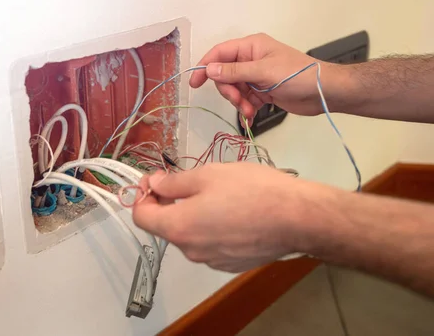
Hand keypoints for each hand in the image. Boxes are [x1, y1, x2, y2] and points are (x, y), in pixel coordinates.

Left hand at [132, 163, 322, 271]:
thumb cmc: (252, 191)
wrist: (299, 219)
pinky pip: (211, 244)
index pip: (141, 217)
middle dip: (168, 203)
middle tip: (185, 180)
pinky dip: (212, 227)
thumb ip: (174, 182)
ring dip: (191, 214)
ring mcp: (212, 261)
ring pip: (190, 235)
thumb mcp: (208, 175)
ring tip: (216, 194)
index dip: (143, 195)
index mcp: (179, 228)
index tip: (156, 178)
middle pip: (166, 226)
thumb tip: (154, 184)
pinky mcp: (232, 264)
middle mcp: (191, 251)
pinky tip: (233, 212)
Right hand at [190, 33, 346, 121]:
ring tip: (249, 110)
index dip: (205, 67)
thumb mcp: (263, 72)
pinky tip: (251, 116)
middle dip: (229, 91)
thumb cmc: (297, 75)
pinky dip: (245, 109)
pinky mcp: (262, 91)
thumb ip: (234, 72)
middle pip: (225, 75)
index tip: (194, 83)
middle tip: (238, 101)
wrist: (322, 93)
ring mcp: (256, 76)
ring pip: (234, 90)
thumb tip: (209, 69)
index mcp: (251, 47)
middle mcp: (251, 59)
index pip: (220, 53)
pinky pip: (244, 99)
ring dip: (238, 102)